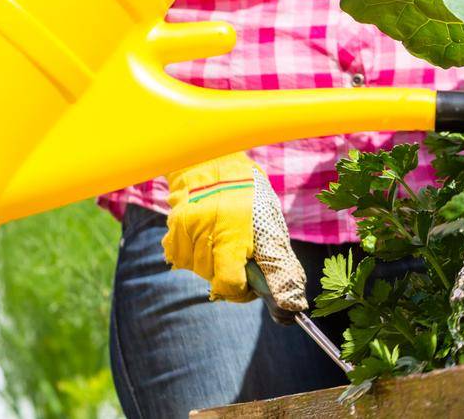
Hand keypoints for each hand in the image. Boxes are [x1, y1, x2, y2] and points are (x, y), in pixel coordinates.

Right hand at [162, 152, 307, 314]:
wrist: (216, 161)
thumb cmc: (249, 193)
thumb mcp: (270, 223)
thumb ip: (275, 263)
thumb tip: (289, 302)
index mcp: (234, 229)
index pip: (228, 283)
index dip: (241, 291)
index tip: (249, 282)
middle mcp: (205, 229)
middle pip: (211, 278)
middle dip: (226, 272)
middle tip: (238, 252)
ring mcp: (186, 227)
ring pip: (195, 269)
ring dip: (208, 262)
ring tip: (220, 238)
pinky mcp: (174, 226)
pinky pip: (180, 257)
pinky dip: (192, 252)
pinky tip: (203, 235)